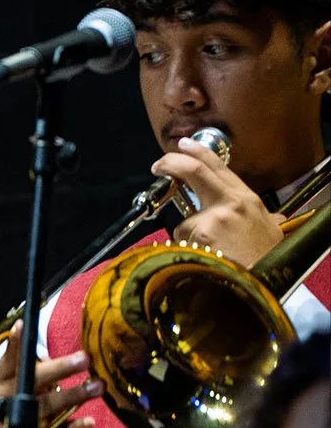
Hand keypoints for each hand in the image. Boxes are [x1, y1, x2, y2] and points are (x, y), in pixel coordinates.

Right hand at [0, 322, 99, 427]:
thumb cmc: (12, 398)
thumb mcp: (9, 379)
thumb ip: (21, 360)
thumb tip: (35, 329)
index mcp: (0, 381)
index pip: (9, 360)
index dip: (14, 344)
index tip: (22, 326)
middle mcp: (9, 399)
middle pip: (33, 382)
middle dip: (59, 369)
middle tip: (84, 359)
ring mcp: (23, 419)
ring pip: (48, 406)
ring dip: (73, 395)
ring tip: (98, 386)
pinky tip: (90, 422)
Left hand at [158, 136, 283, 265]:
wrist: (264, 282)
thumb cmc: (265, 260)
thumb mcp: (269, 230)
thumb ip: (259, 217)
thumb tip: (270, 217)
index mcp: (247, 199)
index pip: (219, 166)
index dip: (197, 152)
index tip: (182, 145)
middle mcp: (232, 202)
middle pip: (195, 171)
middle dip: (171, 163)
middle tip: (158, 166)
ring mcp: (215, 217)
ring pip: (185, 221)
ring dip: (190, 239)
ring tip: (213, 254)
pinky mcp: (200, 233)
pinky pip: (181, 241)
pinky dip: (187, 251)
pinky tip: (206, 259)